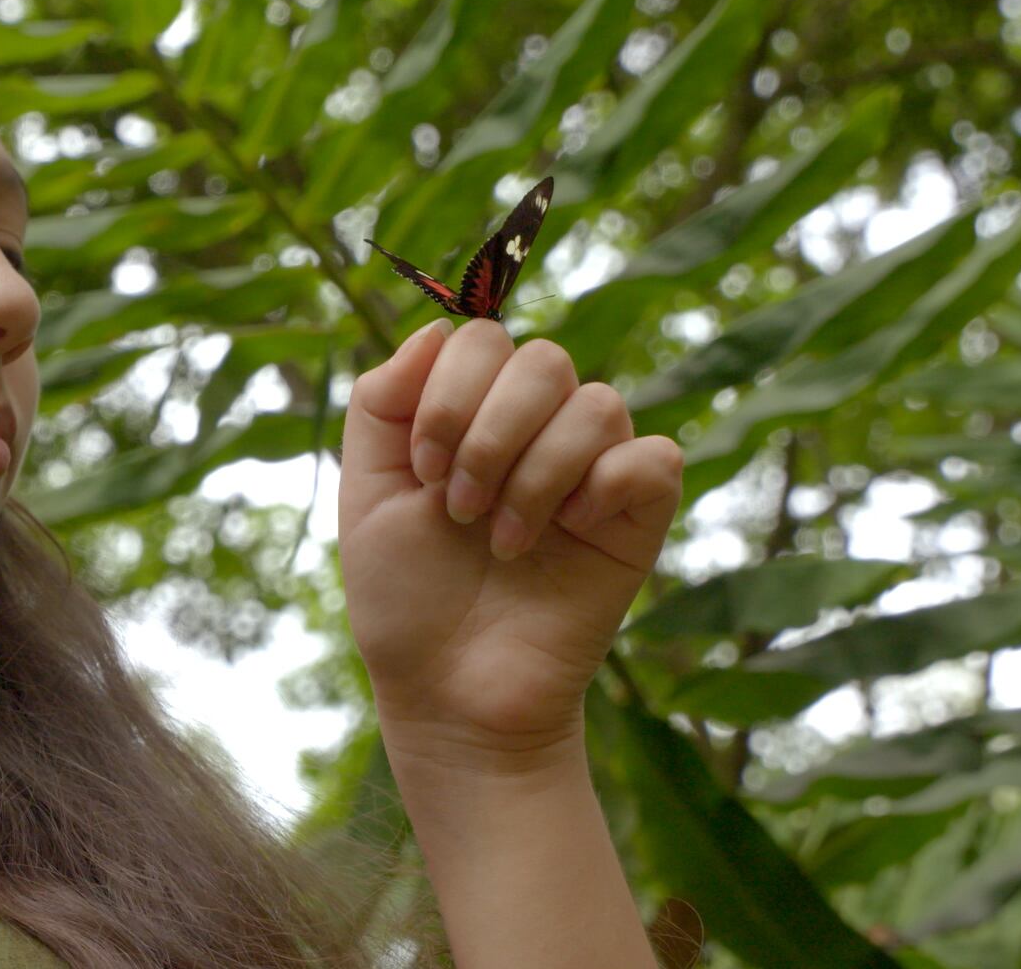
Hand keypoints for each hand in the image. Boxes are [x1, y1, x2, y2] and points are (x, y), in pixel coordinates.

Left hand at [338, 318, 682, 772]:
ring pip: (596, 403)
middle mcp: (537, 431)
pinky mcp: (636, 518)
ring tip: (503, 541)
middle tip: (459, 510)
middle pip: (543, 360)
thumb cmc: (406, 597)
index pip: (483, 340)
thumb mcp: (367, 491)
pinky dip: (606, 483)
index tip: (424, 470)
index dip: (450, 395)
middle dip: (489, 434)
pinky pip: (653, 455)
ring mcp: (592, 471)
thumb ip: (382, 403)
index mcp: (474, 415)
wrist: (448, 691)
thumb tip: (432, 329)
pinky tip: (569, 529)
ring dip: (535, 474)